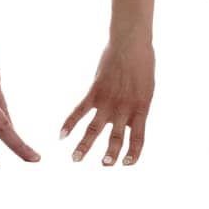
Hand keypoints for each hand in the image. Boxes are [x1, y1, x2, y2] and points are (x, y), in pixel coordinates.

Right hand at [60, 37, 154, 165]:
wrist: (131, 42)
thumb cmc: (142, 63)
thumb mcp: (147, 88)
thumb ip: (137, 107)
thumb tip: (128, 123)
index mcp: (141, 108)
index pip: (138, 138)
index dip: (133, 154)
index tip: (126, 164)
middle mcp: (124, 108)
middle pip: (116, 137)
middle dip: (110, 154)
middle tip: (105, 165)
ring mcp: (108, 100)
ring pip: (94, 129)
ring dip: (84, 145)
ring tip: (76, 159)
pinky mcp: (95, 91)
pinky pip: (80, 110)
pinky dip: (69, 123)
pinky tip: (61, 135)